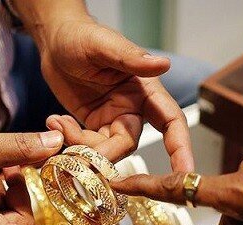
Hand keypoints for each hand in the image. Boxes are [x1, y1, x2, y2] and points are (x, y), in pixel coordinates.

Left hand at [36, 18, 192, 170]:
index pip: (170, 122)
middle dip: (104, 153)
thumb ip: (131, 57)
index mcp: (145, 90)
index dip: (181, 148)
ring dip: (81, 145)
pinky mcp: (93, 127)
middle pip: (128, 144)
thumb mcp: (104, 44)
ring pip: (105, 151)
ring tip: (59, 123)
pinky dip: (70, 140)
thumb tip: (163, 64)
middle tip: (77, 153)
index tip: (187, 170)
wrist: (55, 42)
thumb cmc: (82, 36)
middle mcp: (132, 109)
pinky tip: (56, 121)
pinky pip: (86, 146)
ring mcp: (112, 120)